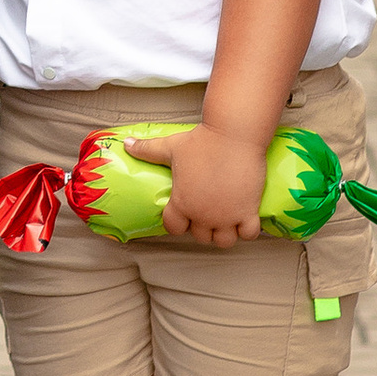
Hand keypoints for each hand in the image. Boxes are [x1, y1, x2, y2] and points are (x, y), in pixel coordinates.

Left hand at [125, 125, 265, 247]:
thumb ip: (147, 150)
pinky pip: (249, 234)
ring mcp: (227, 216)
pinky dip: (247, 230)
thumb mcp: (169, 146)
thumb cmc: (202, 141)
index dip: (177, 222)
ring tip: (225, 219)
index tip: (182, 214)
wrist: (233, 134)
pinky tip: (244, 217)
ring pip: (224, 241)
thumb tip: (127, 144)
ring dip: (224, 233)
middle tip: (205, 213)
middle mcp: (203, 214)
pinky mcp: (248, 211)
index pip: (174, 228)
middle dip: (201, 227)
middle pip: (201, 237)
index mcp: (182, 202)